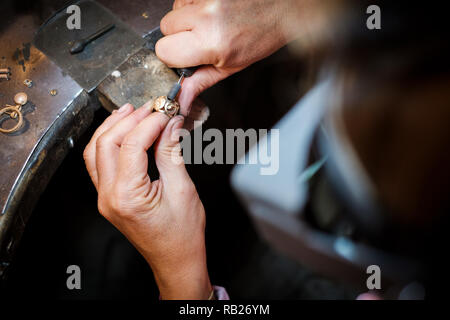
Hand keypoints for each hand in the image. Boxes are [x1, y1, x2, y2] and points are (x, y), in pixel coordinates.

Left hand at [83, 102, 211, 298]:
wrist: (176, 260)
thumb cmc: (182, 234)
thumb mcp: (182, 189)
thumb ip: (171, 152)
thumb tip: (170, 123)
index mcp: (127, 196)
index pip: (132, 145)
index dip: (150, 122)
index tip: (166, 111)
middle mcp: (109, 197)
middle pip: (107, 143)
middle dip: (129, 120)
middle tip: (152, 107)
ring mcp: (105, 198)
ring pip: (96, 151)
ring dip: (112, 128)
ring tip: (132, 111)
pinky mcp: (108, 197)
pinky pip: (99, 163)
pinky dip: (109, 143)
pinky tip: (122, 132)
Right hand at [156, 0, 303, 111]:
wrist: (284, 5)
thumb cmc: (263, 35)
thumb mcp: (232, 66)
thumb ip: (201, 81)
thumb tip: (182, 99)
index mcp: (213, 42)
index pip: (164, 50)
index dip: (173, 55)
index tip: (185, 55)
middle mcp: (208, 15)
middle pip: (165, 27)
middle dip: (179, 34)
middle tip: (202, 37)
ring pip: (174, 9)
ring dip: (188, 15)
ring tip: (213, 20)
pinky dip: (196, 2)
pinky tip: (214, 8)